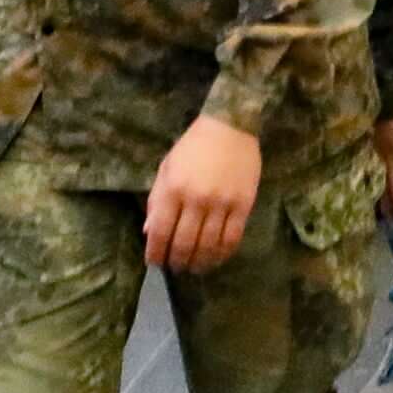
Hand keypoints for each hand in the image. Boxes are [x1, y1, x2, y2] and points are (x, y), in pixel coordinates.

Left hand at [144, 113, 264, 273]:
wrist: (232, 125)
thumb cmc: (193, 146)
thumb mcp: (167, 168)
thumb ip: (156, 200)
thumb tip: (149, 233)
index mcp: (173, 189)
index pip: (160, 232)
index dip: (155, 253)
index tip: (155, 262)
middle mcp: (196, 199)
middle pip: (184, 244)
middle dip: (176, 262)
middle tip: (175, 267)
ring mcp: (222, 202)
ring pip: (208, 246)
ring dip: (199, 262)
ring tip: (194, 267)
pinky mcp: (244, 204)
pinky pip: (232, 237)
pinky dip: (223, 253)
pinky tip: (216, 257)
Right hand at [375, 107, 392, 243]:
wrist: (390, 89)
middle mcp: (384, 164)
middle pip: (385, 196)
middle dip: (388, 214)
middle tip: (390, 231)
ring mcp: (375, 154)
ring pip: (377, 185)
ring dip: (381, 201)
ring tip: (381, 216)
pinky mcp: (371, 143)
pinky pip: (375, 170)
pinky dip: (376, 183)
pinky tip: (375, 186)